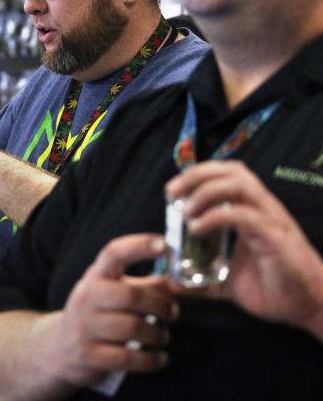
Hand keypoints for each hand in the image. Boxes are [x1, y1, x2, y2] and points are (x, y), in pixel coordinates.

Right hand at [46, 234, 175, 386]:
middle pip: (131, 295)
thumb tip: (180, 283)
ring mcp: (84, 326)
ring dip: (157, 334)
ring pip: (132, 328)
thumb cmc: (98, 315)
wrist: (60, 347)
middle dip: (160, 305)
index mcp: (95, 276)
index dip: (139, 246)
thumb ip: (148, 286)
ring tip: (162, 336)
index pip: (114, 253)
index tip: (164, 244)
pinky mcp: (88, 354)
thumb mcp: (117, 293)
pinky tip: (159, 358)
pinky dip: (151, 360)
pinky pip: (128, 358)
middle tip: (173, 313)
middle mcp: (86, 297)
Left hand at [167, 160, 322, 338]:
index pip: (227, 174)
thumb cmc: (272, 287)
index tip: (172, 192)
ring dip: (205, 192)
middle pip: (232, 171)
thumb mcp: (227, 279)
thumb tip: (171, 282)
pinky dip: (216, 217)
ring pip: (240, 185)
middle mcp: (263, 209)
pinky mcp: (276, 238)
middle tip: (171, 193)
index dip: (198, 174)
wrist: (308, 307)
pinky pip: (245, 216)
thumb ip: (200, 277)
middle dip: (196, 175)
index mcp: (253, 210)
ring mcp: (271, 221)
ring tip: (186, 211)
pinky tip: (197, 229)